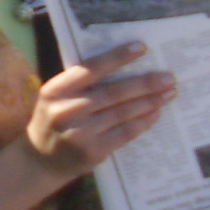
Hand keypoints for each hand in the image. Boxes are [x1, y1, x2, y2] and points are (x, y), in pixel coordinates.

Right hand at [24, 42, 174, 186]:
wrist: (40, 161)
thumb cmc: (53, 122)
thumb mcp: (56, 98)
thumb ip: (80, 85)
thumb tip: (124, 67)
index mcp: (56, 90)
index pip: (91, 69)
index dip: (117, 57)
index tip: (142, 48)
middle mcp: (67, 110)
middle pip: (113, 92)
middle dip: (145, 84)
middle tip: (169, 77)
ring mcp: (80, 132)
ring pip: (122, 113)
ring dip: (149, 102)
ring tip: (168, 93)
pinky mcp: (93, 151)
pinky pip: (125, 133)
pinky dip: (142, 122)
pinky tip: (156, 113)